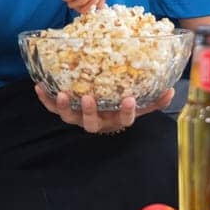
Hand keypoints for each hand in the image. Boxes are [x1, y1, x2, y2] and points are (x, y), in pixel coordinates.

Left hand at [35, 84, 174, 133]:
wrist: (105, 114)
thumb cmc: (122, 106)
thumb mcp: (141, 104)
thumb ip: (155, 100)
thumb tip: (171, 89)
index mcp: (116, 120)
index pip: (124, 119)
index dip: (126, 111)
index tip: (129, 99)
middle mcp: (97, 121)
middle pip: (92, 122)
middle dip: (90, 111)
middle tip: (89, 97)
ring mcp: (79, 118)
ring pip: (70, 117)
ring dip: (64, 106)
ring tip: (62, 93)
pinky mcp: (66, 112)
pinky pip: (53, 108)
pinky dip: (45, 99)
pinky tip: (39, 87)